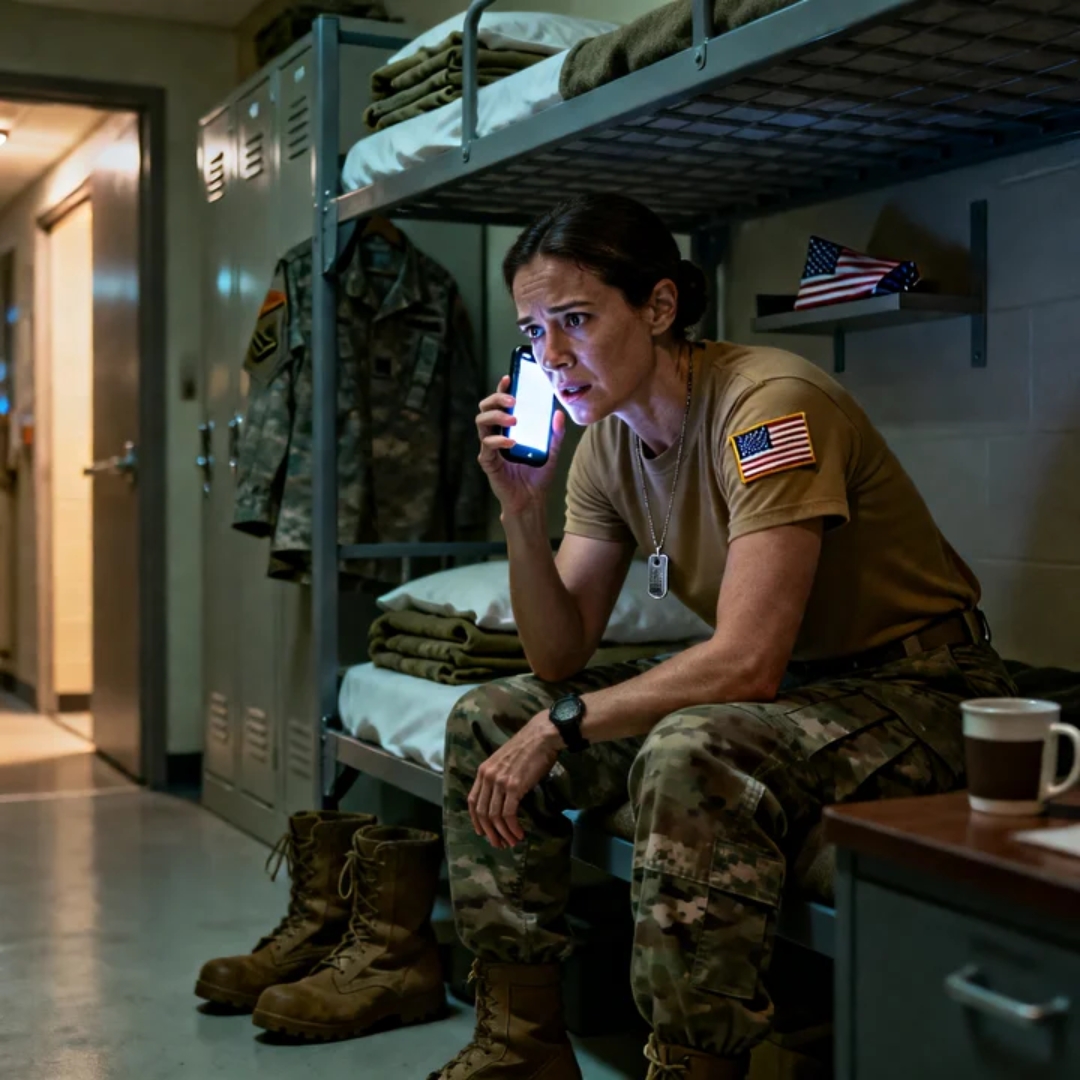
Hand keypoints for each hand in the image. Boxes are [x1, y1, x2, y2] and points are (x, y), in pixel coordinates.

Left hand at [468, 712, 563, 848]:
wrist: (542, 736)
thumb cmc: (528, 747)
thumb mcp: (505, 761)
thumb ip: (498, 776)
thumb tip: (502, 797)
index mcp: (483, 770)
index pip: (472, 801)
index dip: (476, 820)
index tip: (483, 832)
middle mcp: (487, 777)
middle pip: (482, 812)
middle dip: (489, 832)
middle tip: (498, 844)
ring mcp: (499, 782)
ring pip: (494, 816)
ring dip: (503, 833)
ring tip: (511, 842)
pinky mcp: (514, 787)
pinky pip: (508, 814)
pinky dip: (512, 828)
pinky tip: (519, 834)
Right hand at [476, 375, 566, 516]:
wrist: (531, 499)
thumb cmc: (537, 476)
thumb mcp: (551, 451)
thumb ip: (555, 434)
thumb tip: (559, 414)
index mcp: (507, 429)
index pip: (500, 404)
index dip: (502, 389)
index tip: (509, 378)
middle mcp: (495, 435)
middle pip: (485, 408)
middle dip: (496, 399)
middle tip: (513, 401)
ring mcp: (489, 448)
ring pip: (481, 423)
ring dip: (496, 417)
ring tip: (512, 420)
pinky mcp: (488, 462)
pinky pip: (487, 446)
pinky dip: (498, 441)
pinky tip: (512, 443)